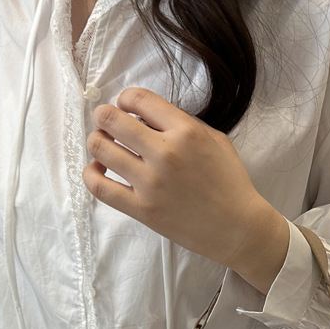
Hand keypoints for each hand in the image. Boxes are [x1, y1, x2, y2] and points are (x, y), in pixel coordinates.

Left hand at [82, 88, 288, 292]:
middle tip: (107, 123)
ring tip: (104, 146)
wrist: (238, 229)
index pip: (138, 99)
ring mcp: (150, 183)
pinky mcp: (142, 209)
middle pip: (111, 119)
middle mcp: (165, 153)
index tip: (126, 107)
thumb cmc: (231, 185)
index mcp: (185, 131)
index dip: (125, 99)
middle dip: (104, 116)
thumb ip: (185, 123)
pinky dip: (91, 174)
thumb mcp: (217, 141)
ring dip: (97, 141)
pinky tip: (98, 170)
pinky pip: (100, 186)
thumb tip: (151, 117)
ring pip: (100, 148)